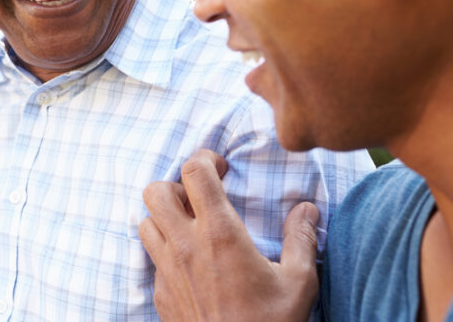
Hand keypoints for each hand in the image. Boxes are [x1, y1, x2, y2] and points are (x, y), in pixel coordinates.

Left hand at [139, 149, 318, 321]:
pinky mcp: (160, 292)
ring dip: (163, 215)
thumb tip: (308, 209)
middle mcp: (185, 245)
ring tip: (190, 224)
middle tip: (200, 196)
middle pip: (154, 191)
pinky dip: (164, 247)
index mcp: (219, 233)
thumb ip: (302, 239)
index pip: (194, 172)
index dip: (204, 159)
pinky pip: (151, 256)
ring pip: (145, 221)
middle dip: (175, 184)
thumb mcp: (299, 282)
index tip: (221, 167)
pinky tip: (189, 260)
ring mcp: (167, 270)